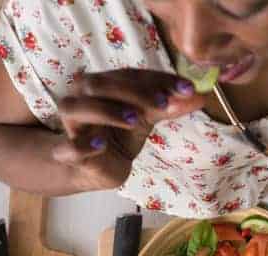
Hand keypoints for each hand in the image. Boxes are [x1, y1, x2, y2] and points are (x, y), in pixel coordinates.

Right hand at [51, 69, 206, 189]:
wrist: (98, 168)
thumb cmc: (120, 136)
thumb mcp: (146, 118)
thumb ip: (168, 106)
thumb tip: (198, 96)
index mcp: (103, 84)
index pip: (130, 75)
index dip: (159, 80)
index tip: (188, 89)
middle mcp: (82, 97)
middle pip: (101, 85)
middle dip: (135, 92)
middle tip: (165, 103)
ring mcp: (73, 125)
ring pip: (77, 109)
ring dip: (107, 111)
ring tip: (136, 119)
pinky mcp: (68, 152)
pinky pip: (68, 147)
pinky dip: (82, 145)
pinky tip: (101, 145)